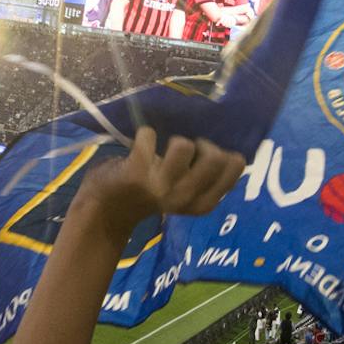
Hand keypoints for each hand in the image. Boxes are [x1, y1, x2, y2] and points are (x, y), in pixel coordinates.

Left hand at [74, 128, 245, 234]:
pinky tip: (141, 147)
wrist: (108, 209)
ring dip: (173, 141)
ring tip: (163, 151)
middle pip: (215, 156)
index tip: (203, 158)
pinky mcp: (137, 173)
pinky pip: (148, 136)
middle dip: (201, 144)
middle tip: (183, 151)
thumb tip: (227, 147)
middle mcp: (186, 197)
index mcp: (204, 202)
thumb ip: (207, 175)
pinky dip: (144, 135)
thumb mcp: (187, 191)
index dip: (222, 153)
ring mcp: (161, 186)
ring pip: (184, 145)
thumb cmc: (153, 191)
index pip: (235, 165)